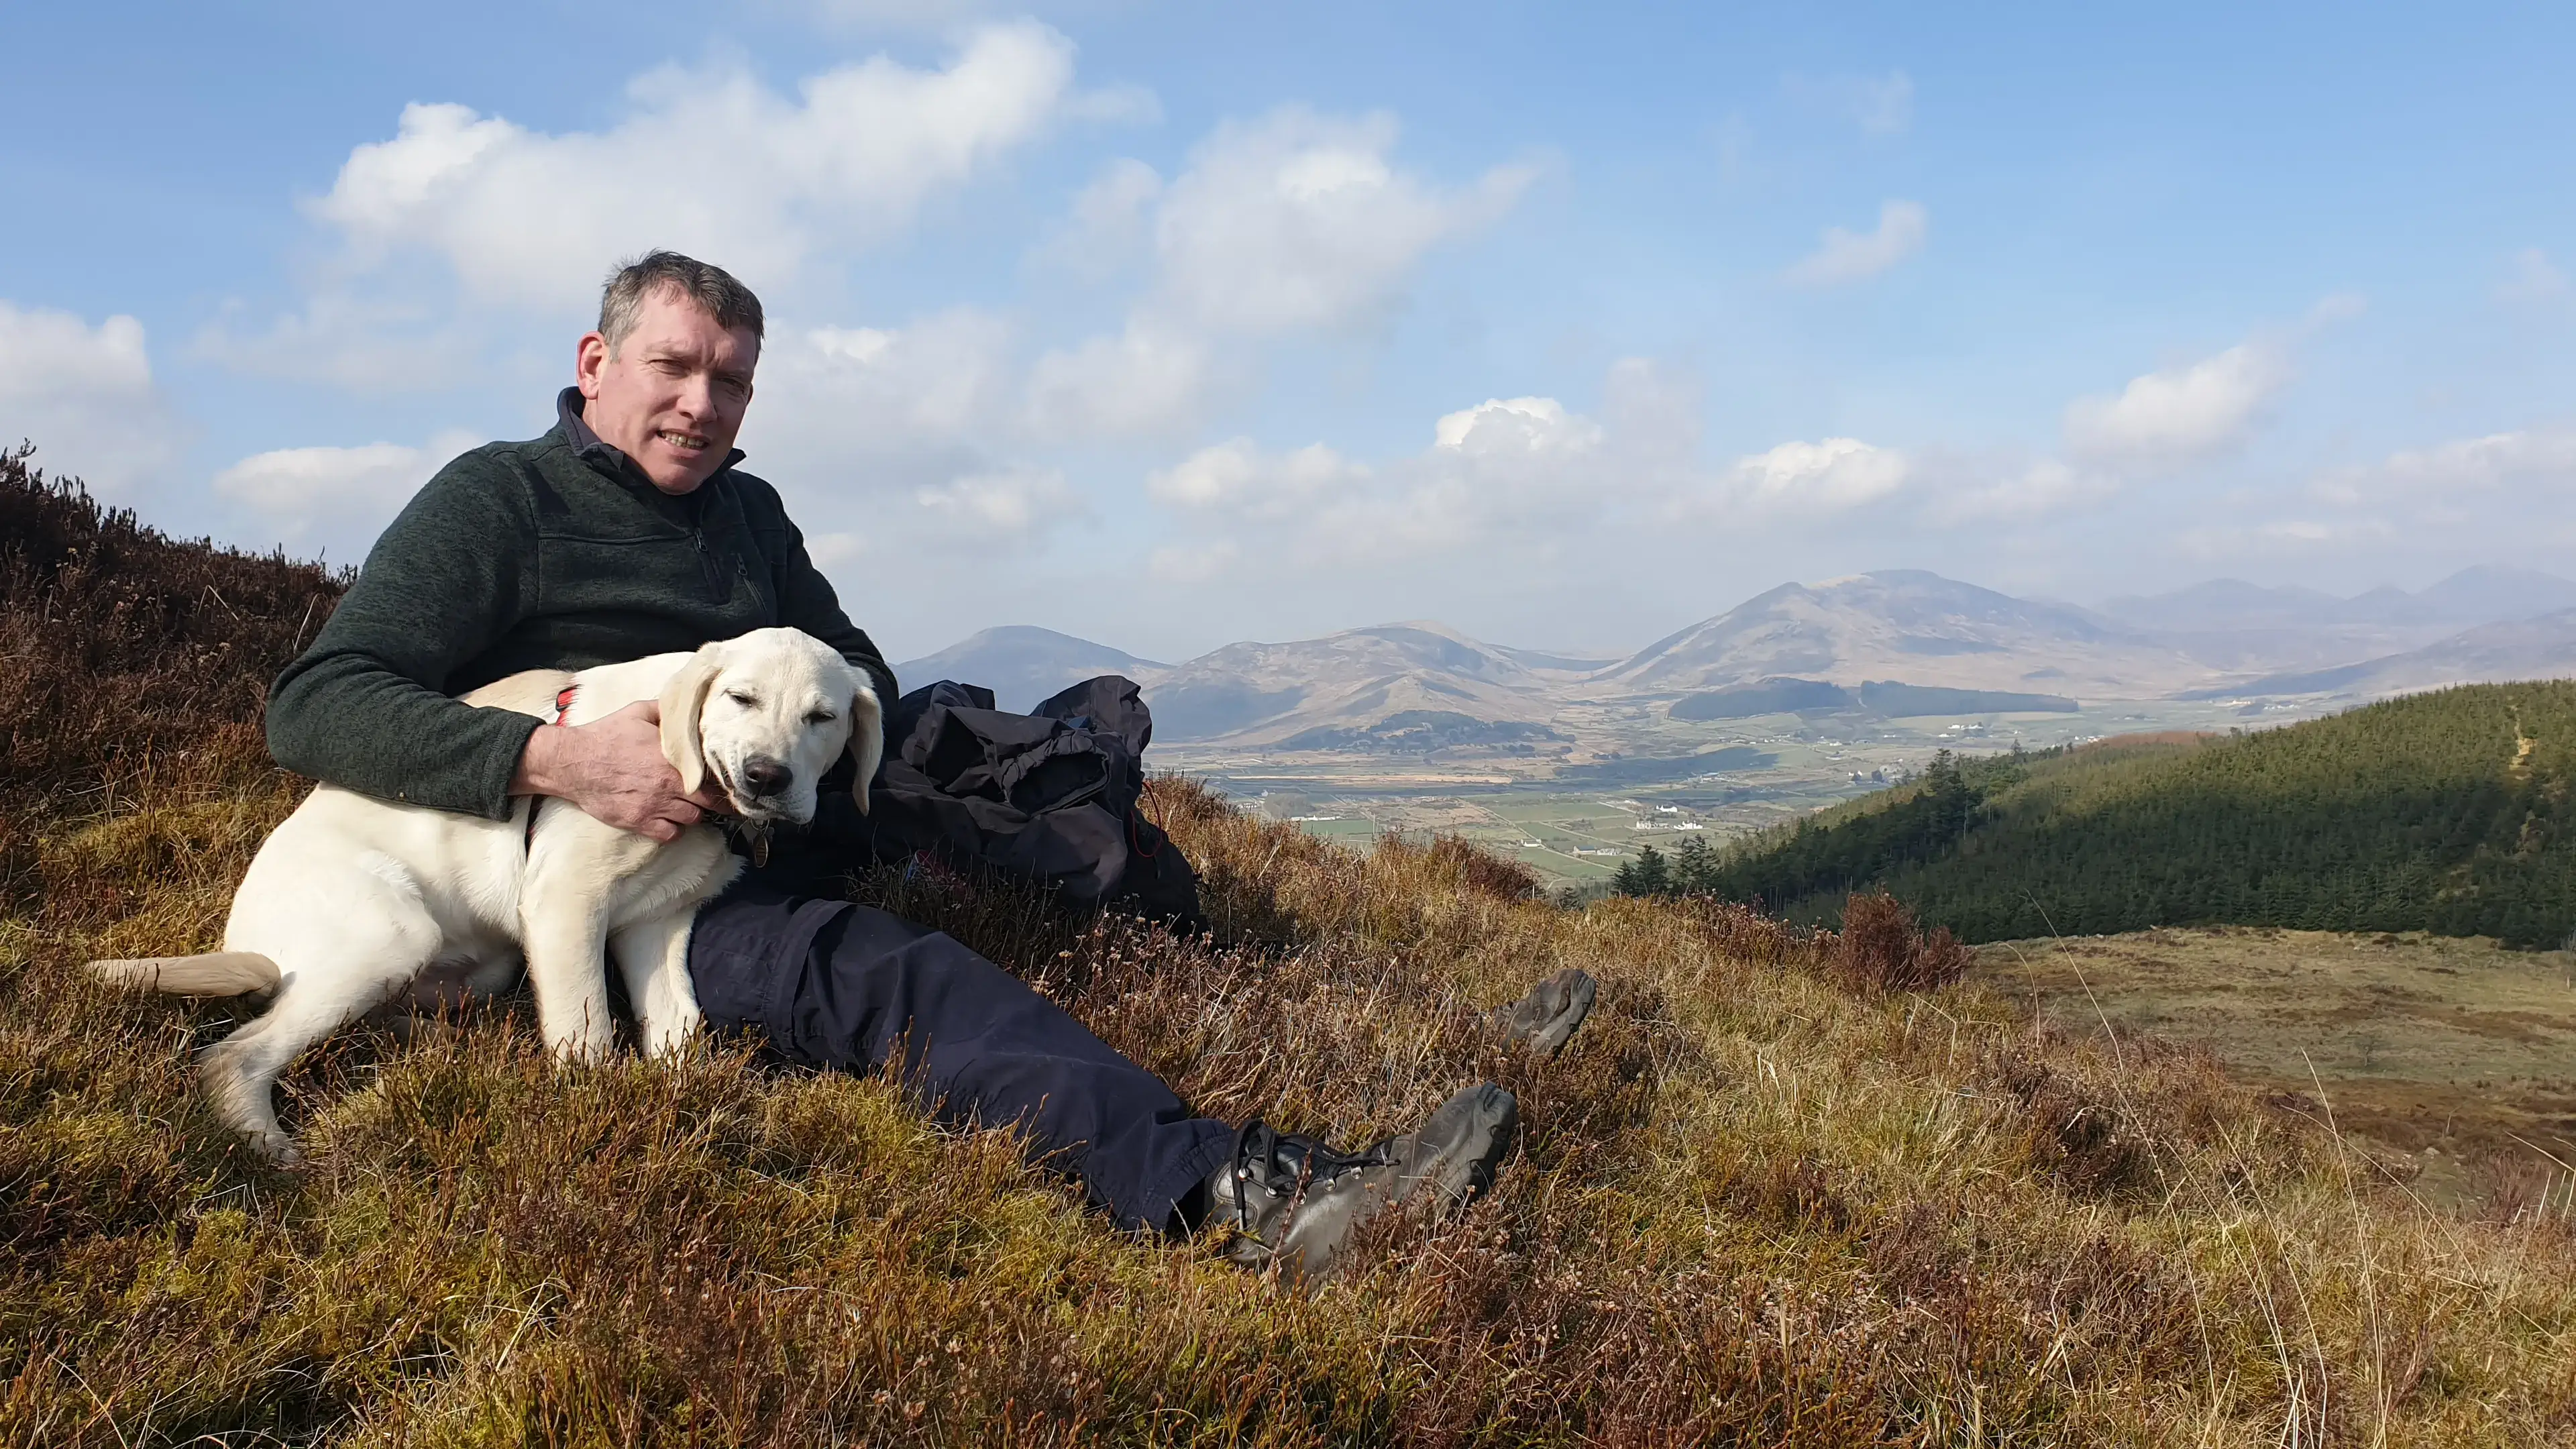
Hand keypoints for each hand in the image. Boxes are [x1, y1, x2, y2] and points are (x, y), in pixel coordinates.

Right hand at [512, 700, 724, 842]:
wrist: (572, 761)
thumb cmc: (604, 735)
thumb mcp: (638, 712)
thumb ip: (666, 711)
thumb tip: (686, 706)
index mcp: (673, 758)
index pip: (713, 773)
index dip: (721, 777)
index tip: (724, 777)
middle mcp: (668, 784)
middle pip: (710, 801)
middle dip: (714, 798)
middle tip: (714, 796)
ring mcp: (655, 806)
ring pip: (693, 819)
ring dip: (693, 813)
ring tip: (687, 804)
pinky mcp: (639, 822)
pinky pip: (670, 835)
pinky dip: (674, 830)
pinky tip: (670, 819)